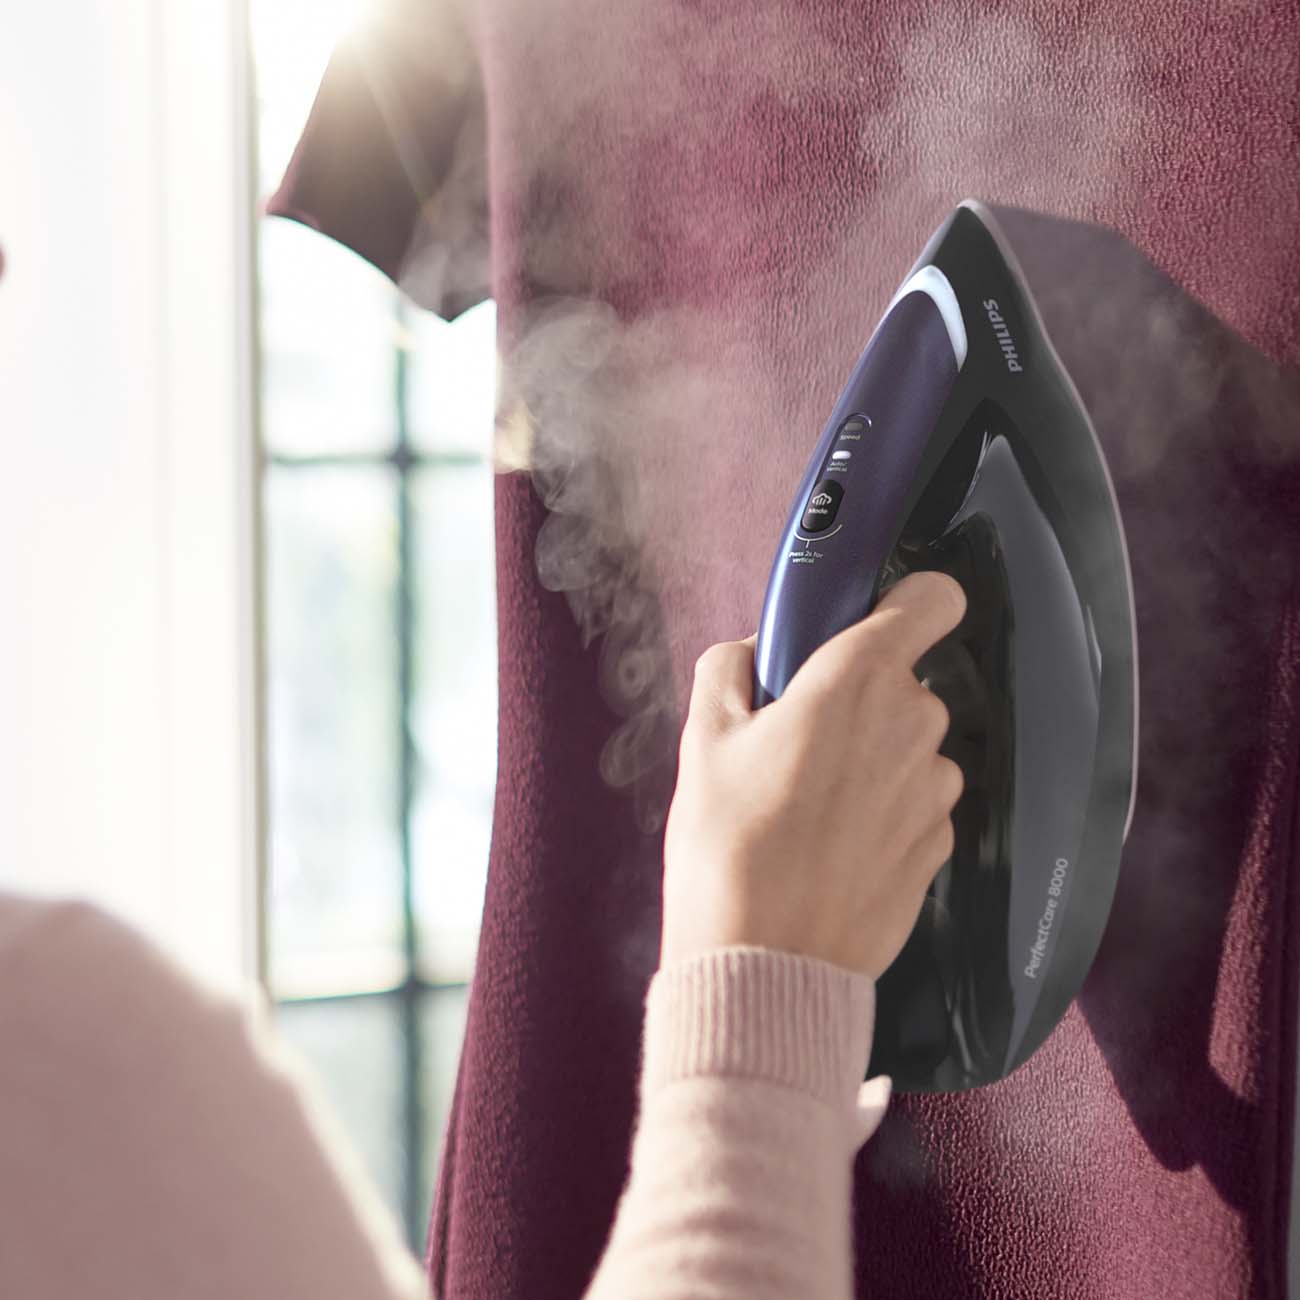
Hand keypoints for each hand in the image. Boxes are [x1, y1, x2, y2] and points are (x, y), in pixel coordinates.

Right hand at [661, 570, 966, 979]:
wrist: (765, 962)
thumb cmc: (730, 846)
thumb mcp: (702, 740)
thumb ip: (728, 670)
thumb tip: (749, 653)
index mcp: (858, 680)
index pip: (932, 598)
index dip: (907, 601)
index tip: (869, 621)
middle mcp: (913, 726)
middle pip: (902, 682)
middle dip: (855, 698)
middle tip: (793, 738)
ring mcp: (933, 791)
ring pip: (908, 747)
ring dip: (871, 759)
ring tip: (805, 805)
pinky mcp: (938, 847)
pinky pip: (913, 803)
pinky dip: (881, 812)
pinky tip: (829, 847)